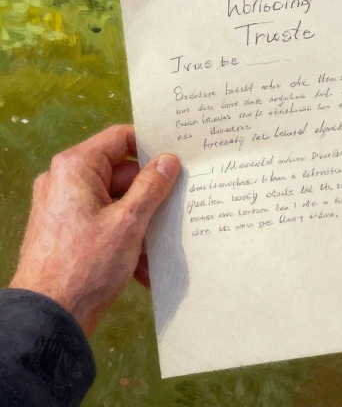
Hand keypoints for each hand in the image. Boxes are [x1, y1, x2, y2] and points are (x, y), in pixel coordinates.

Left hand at [9, 125, 179, 334]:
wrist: (49, 314)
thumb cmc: (86, 263)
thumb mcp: (129, 221)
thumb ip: (152, 186)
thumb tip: (168, 161)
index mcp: (76, 168)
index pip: (120, 138)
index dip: (151, 146)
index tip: (179, 158)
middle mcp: (65, 181)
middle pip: (120, 172)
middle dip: (150, 192)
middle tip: (180, 203)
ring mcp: (64, 207)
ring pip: (116, 200)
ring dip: (141, 219)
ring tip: (163, 240)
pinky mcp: (67, 230)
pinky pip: (104, 222)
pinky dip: (125, 236)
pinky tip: (145, 262)